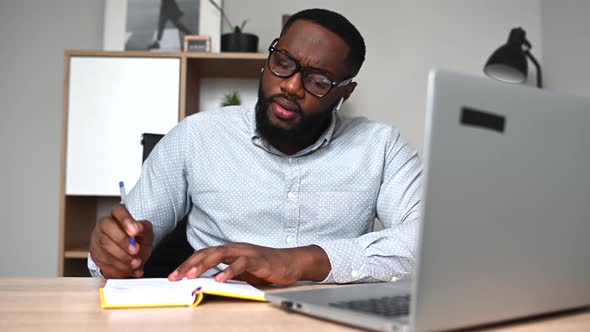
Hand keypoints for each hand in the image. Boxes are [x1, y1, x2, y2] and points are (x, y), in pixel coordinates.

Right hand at [90, 204, 153, 278]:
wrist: (130, 256)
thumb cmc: (137, 240)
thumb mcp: (146, 233)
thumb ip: (144, 229)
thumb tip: (138, 227)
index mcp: (118, 215)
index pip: (118, 211)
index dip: (125, 220)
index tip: (134, 231)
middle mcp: (104, 225)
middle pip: (107, 228)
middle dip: (122, 241)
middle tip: (136, 250)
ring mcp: (97, 239)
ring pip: (105, 246)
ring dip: (122, 257)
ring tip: (136, 263)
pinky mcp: (95, 255)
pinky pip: (105, 261)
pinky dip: (120, 268)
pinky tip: (131, 270)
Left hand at [167, 243, 331, 285]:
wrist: (291, 262)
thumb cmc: (266, 268)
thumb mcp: (242, 272)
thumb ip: (226, 274)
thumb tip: (206, 283)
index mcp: (230, 251)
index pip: (204, 254)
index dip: (188, 264)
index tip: (174, 276)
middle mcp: (236, 248)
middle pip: (208, 252)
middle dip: (190, 264)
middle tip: (176, 276)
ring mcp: (247, 252)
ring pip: (221, 254)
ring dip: (204, 264)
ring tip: (192, 276)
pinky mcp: (258, 259)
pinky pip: (241, 263)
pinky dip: (229, 270)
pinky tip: (220, 279)